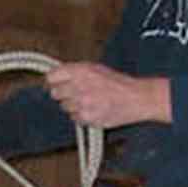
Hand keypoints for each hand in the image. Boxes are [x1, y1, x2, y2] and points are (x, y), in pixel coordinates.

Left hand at [45, 63, 170, 129]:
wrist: (136, 99)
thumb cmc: (118, 83)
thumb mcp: (96, 69)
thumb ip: (75, 72)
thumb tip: (56, 77)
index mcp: (81, 70)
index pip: (51, 77)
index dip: (53, 80)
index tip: (55, 83)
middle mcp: (79, 86)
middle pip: (55, 93)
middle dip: (63, 93)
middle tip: (75, 93)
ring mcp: (81, 104)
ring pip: (65, 107)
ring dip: (73, 105)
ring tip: (89, 101)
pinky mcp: (86, 118)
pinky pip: (75, 118)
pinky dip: (81, 115)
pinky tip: (93, 110)